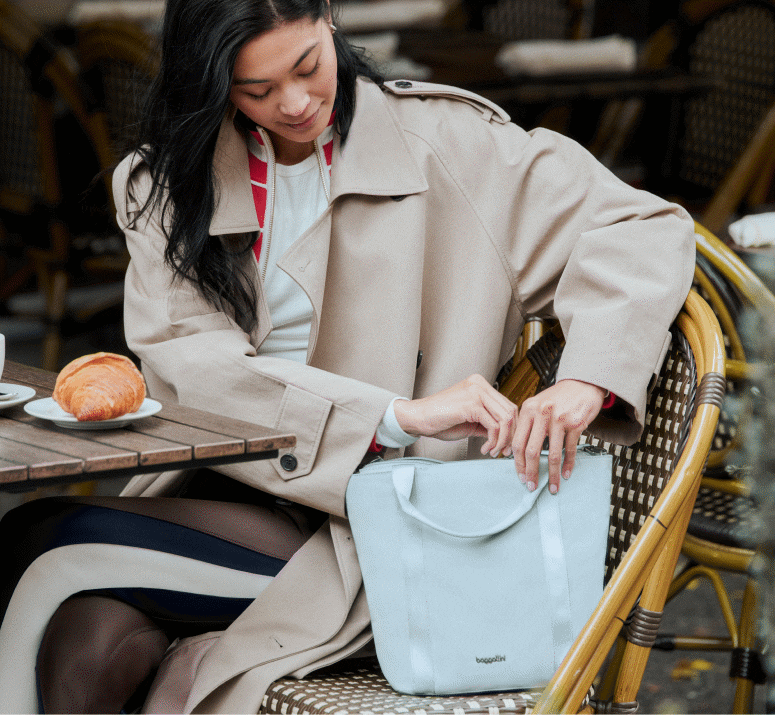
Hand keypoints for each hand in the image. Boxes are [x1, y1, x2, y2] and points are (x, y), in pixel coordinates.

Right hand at [393, 374, 517, 457]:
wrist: (418, 418)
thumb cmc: (440, 419)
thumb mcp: (471, 420)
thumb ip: (489, 423)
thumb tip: (507, 436)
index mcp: (480, 385)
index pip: (508, 405)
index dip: (512, 428)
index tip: (506, 444)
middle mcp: (480, 385)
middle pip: (511, 411)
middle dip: (510, 435)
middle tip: (504, 451)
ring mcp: (476, 392)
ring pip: (505, 419)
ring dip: (503, 440)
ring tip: (493, 451)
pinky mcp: (471, 404)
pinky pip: (494, 426)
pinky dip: (493, 441)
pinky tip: (484, 448)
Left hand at [511, 379, 605, 493]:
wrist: (582, 383)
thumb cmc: (558, 398)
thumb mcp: (537, 405)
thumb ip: (528, 425)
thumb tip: (519, 454)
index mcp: (527, 410)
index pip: (517, 442)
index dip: (518, 463)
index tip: (521, 476)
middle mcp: (541, 413)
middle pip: (531, 451)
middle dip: (531, 473)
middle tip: (532, 486)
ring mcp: (558, 418)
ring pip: (552, 454)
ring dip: (552, 474)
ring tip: (552, 486)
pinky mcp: (575, 423)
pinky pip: (569, 450)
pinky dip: (568, 465)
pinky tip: (565, 474)